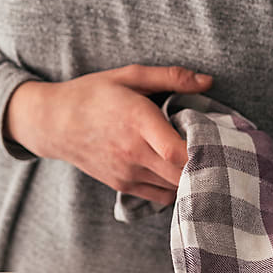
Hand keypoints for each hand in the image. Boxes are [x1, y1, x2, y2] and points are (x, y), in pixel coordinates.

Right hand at [3, 64, 211, 201]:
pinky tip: (178, 171)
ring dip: (191, 178)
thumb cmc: (92, 94)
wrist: (53, 123)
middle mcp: (132, 152)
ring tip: (200, 160)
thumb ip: (170, 77)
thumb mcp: (128, 76)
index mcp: (137, 120)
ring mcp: (127, 173)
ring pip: (174, 188)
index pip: (178, 152)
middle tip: (219, 152)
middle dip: (205, 167)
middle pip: (181, 175)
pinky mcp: (122, 185)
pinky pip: (160, 196)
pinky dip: (174, 187)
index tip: (219, 142)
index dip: (204, 152)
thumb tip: (208, 81)